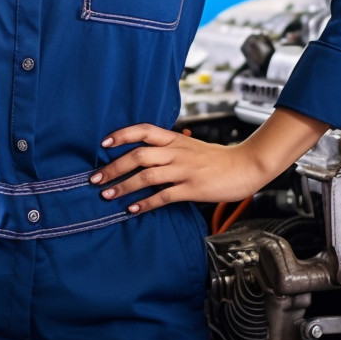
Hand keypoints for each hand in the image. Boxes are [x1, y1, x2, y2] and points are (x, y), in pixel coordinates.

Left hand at [89, 124, 256, 214]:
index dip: (122, 135)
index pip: (144, 130)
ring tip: (107, 195)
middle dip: (113, 167)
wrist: (246, 165)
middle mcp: (177, 152)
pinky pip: (163, 196)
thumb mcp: (192, 145)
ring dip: (123, 186)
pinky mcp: (192, 188)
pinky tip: (132, 209)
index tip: (103, 144)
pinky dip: (145, 203)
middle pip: (139, 155)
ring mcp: (184, 170)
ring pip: (147, 176)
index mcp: (176, 138)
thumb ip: (170, 148)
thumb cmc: (218, 158)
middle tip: (94, 178)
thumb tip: (146, 153)